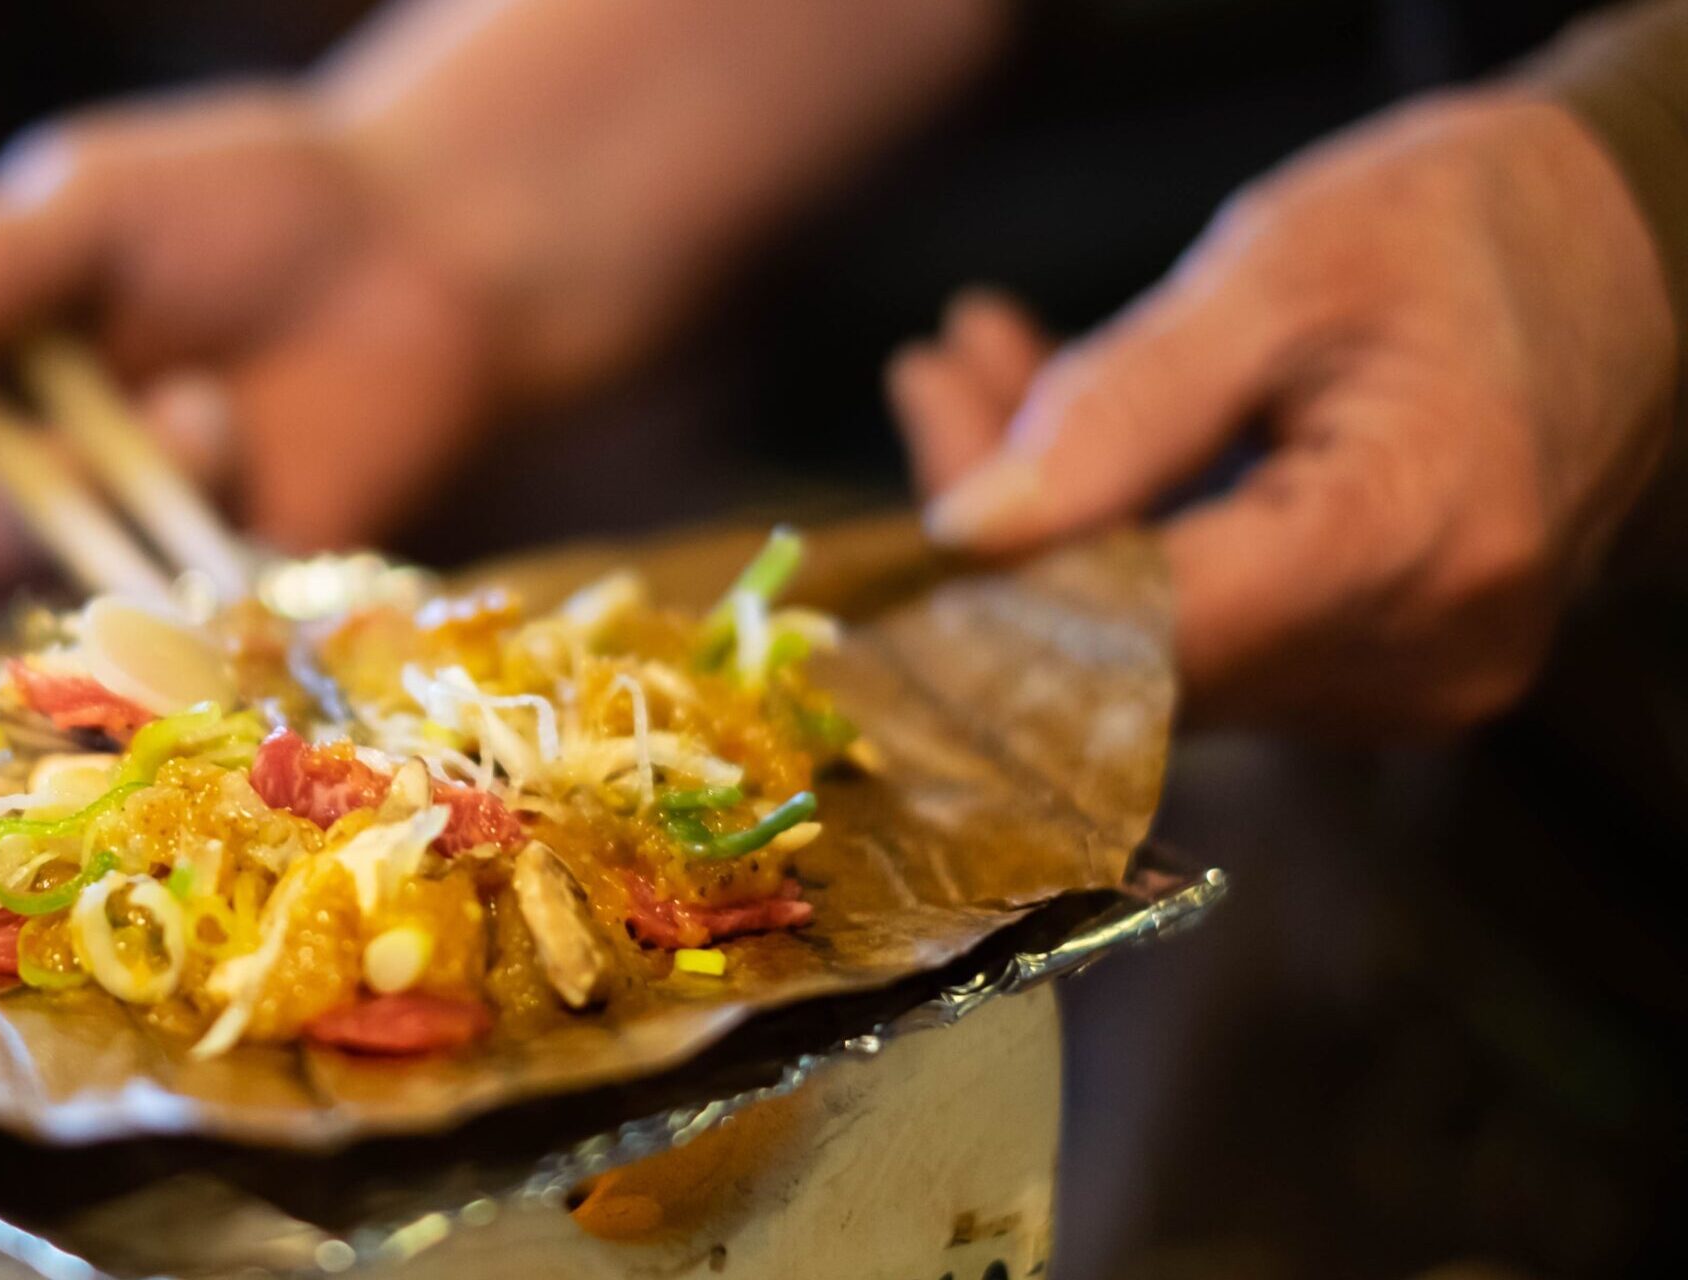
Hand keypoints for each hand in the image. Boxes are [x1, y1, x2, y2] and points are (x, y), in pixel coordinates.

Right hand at [0, 85, 495, 619]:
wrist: (418, 255)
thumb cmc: (237, 209)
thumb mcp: (89, 200)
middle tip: (38, 463)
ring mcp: (88, 566)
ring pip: (8, 620)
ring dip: (84, 527)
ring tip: (200, 414)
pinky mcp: (192, 622)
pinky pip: (151, 643)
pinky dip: (187, 561)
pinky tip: (240, 452)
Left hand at [890, 92, 1677, 733]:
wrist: (1639, 249)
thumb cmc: (1470, 229)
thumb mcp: (1279, 269)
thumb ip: (1119, 409)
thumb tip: (966, 534)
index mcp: (1406, 542)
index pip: (1131, 640)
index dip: (984, 611)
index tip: (879, 548)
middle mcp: (1418, 653)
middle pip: (1127, 653)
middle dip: (1002, 537)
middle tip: (935, 386)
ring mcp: (1408, 679)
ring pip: (1148, 645)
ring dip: (1047, 525)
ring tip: (980, 369)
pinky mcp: (1385, 670)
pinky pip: (1203, 630)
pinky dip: (1118, 537)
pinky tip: (1055, 425)